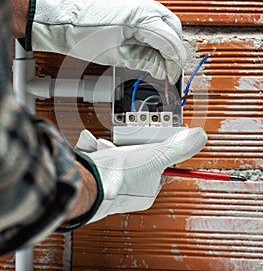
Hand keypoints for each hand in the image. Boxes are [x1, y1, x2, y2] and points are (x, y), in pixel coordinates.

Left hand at [29, 0, 185, 82]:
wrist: (62, 21)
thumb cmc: (81, 36)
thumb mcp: (116, 56)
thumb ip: (144, 61)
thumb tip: (162, 70)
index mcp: (139, 16)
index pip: (169, 40)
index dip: (174, 61)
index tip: (172, 75)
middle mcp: (142, 4)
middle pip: (173, 28)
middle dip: (174, 50)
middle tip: (169, 69)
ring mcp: (137, 2)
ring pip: (166, 22)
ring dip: (167, 42)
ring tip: (161, 60)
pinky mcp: (132, 5)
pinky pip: (155, 19)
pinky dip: (157, 34)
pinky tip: (151, 46)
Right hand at [75, 127, 206, 222]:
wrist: (84, 183)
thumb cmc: (119, 177)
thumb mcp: (155, 157)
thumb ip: (177, 148)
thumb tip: (199, 137)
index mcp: (148, 189)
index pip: (160, 165)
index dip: (157, 149)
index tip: (152, 140)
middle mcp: (130, 188)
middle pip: (136, 157)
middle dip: (130, 146)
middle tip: (126, 145)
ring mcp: (111, 182)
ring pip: (116, 155)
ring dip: (112, 146)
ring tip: (107, 148)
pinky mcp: (95, 175)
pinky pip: (99, 157)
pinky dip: (97, 149)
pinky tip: (95, 149)